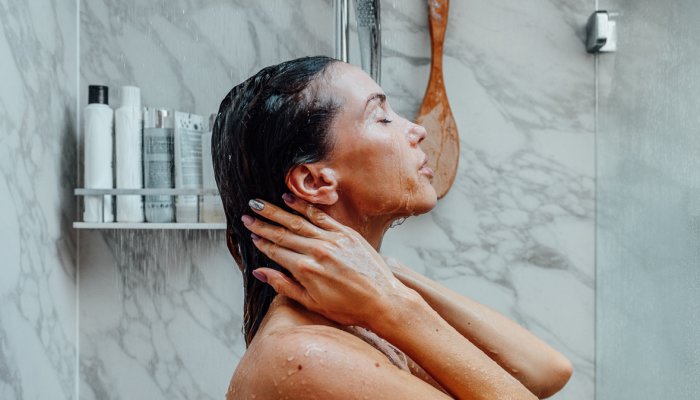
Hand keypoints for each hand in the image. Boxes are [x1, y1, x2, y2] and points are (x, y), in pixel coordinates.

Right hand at [242, 195, 413, 329]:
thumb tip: (260, 272)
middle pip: (283, 233)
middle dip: (263, 223)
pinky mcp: (346, 234)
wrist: (384, 301)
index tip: (250, 233)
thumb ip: (284, 286)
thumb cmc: (349, 308)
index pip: (276, 251)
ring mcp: (332, 240)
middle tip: (247, 215)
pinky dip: (303, 206)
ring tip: (259, 203)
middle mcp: (317, 251)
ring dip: (276, 211)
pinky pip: (320, 216)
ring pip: (298, 221)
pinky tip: (289, 199)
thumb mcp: (312, 303)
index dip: (261, 241)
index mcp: (306, 270)